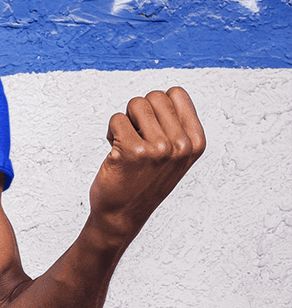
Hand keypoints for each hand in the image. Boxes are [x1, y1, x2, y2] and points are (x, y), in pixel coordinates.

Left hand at [88, 87, 205, 245]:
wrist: (122, 215)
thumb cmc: (144, 180)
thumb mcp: (174, 155)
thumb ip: (176, 126)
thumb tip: (166, 93)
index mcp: (196, 142)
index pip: (176, 93)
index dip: (158, 107)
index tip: (155, 130)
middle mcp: (182, 146)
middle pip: (154, 96)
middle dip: (140, 113)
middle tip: (138, 139)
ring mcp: (160, 149)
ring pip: (135, 104)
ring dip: (125, 122)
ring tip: (128, 146)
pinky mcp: (134, 151)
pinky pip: (116, 119)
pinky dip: (111, 133)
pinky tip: (116, 155)